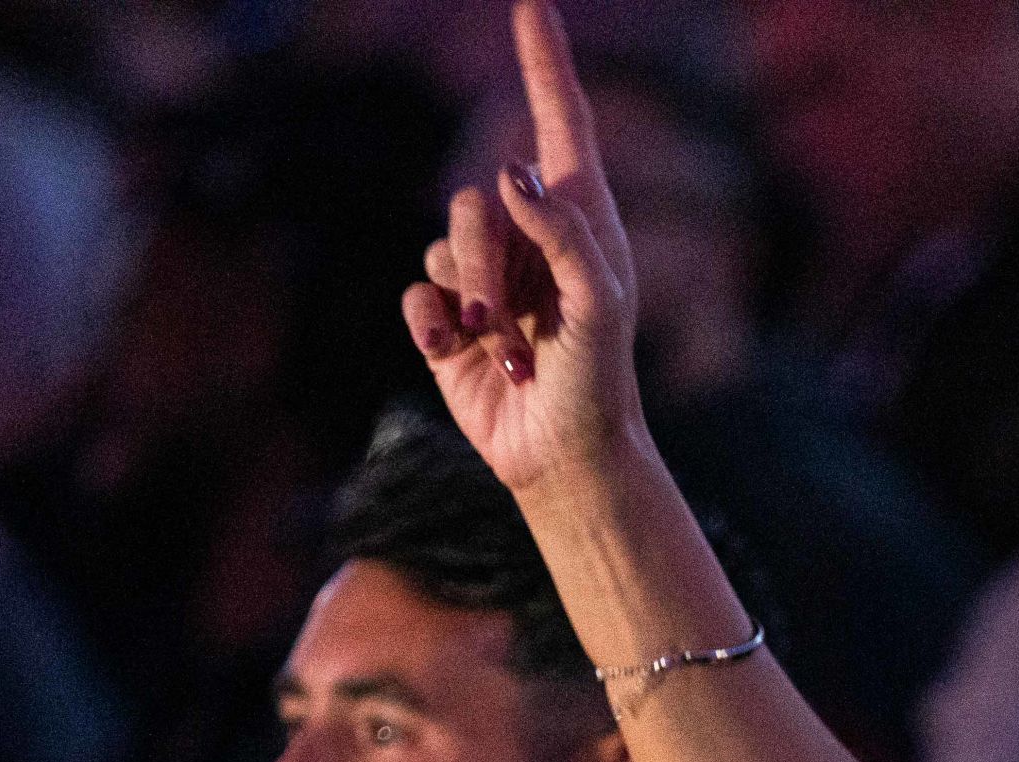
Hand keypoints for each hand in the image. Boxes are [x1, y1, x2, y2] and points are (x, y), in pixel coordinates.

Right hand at [403, 2, 642, 492]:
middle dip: (485, 255)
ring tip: (502, 347)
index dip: (542, 59)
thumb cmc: (600, 380)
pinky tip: (459, 353)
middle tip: (509, 316)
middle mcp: (529, 237)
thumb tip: (510, 171)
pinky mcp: (449, 320)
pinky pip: (417, 291)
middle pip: (476, 196)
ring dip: (467, 297)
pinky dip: (433, 322)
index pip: (559, 118)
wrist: (565, 457)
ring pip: (443, 242)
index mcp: (578, 217)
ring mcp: (487, 277)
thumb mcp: (600, 303)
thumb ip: (563, 232)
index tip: (530, 2)